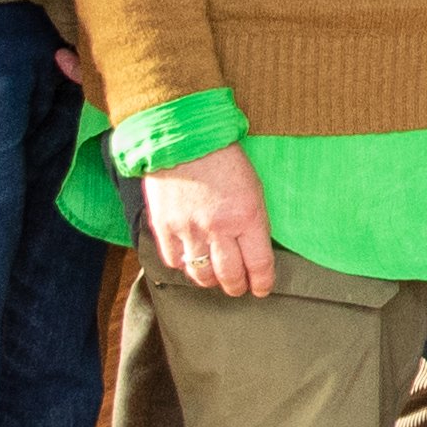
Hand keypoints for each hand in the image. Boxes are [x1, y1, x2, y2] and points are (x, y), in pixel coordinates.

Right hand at [143, 146, 274, 297]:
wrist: (183, 138)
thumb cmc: (223, 159)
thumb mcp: (253, 188)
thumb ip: (253, 221)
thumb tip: (253, 249)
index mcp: (247, 216)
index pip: (259, 264)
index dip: (262, 282)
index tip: (262, 288)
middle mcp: (218, 228)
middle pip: (230, 275)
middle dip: (237, 287)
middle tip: (239, 288)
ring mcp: (188, 230)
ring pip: (201, 275)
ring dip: (211, 282)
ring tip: (215, 280)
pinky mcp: (164, 227)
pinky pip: (175, 261)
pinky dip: (184, 266)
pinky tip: (191, 262)